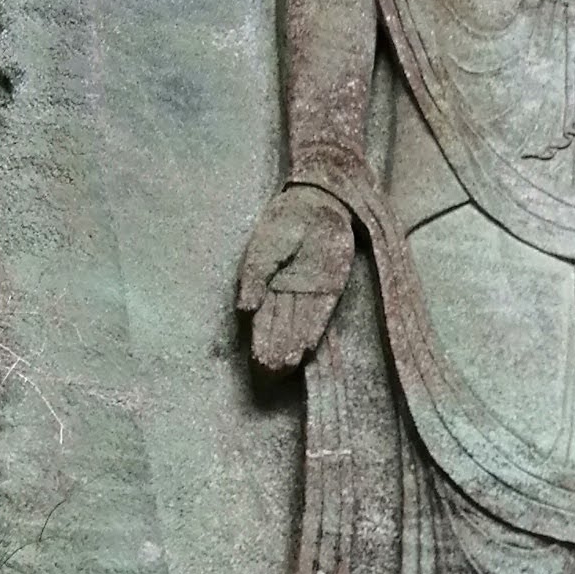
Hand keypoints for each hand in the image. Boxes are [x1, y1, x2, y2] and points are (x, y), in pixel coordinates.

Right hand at [236, 184, 353, 371]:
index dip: (260, 339)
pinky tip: (307, 348)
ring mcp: (309, 291)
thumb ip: (254, 277)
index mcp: (267, 283)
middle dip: (275, 349)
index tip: (257, 360)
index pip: (262, 317)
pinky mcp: (331, 288)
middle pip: (279, 326)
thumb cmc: (285, 220)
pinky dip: (313, 330)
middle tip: (271, 371)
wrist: (319, 201)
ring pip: (299, 325)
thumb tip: (244, 309)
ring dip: (293, 346)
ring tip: (287, 365)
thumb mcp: (263, 247)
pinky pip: (321, 314)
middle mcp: (287, 292)